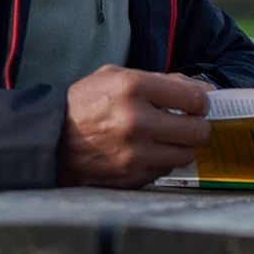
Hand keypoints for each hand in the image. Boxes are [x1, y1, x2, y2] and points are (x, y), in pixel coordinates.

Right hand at [58, 65, 211, 187]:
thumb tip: (204, 91)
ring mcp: (133, 154)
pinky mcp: (129, 178)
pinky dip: (162, 162)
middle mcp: (135, 121)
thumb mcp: (118, 75)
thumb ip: (163, 80)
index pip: (194, 98)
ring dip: (182, 146)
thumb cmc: (86, 103)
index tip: (197, 104)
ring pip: (185, 155)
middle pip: (197, 131)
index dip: (201, 101)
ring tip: (169, 138)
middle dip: (198, 126)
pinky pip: (164, 171)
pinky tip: (149, 152)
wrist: (48, 140)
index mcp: (133, 88)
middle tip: (190, 123)